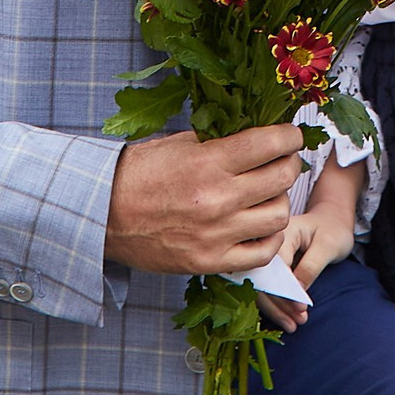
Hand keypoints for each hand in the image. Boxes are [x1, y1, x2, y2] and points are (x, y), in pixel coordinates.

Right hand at [105, 123, 304, 276]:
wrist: (104, 215)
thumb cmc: (138, 175)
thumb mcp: (177, 144)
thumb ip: (219, 141)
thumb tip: (258, 132)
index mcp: (208, 162)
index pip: (270, 144)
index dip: (290, 136)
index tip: (291, 136)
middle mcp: (217, 198)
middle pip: (282, 178)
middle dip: (290, 164)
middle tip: (283, 162)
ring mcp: (217, 234)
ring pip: (279, 215)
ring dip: (279, 201)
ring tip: (267, 196)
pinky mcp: (211, 261)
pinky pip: (262, 252)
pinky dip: (269, 238)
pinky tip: (259, 226)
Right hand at [254, 158, 362, 331]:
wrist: (331, 222)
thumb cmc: (332, 230)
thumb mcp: (328, 246)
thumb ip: (312, 266)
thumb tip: (297, 292)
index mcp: (282, 233)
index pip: (275, 267)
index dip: (285, 291)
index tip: (300, 309)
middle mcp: (268, 245)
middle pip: (263, 280)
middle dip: (278, 305)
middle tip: (297, 323)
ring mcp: (268, 257)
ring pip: (263, 288)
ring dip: (277, 309)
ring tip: (294, 325)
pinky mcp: (271, 269)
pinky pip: (268, 289)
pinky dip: (277, 305)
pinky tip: (287, 318)